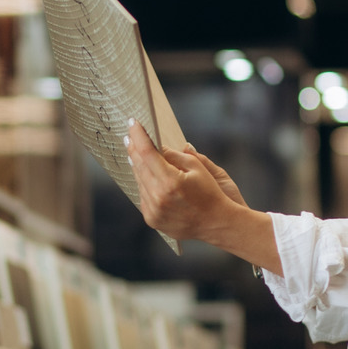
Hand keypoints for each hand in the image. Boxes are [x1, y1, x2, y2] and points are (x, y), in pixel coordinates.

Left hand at [126, 123, 237, 242]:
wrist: (217, 224)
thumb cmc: (211, 193)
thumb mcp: (197, 168)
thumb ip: (176, 155)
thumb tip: (159, 146)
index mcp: (170, 181)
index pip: (147, 152)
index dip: (139, 136)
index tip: (133, 124)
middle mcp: (158, 197)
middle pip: (138, 166)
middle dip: (134, 149)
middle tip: (130, 136)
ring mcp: (153, 211)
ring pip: (139, 181)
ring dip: (137, 166)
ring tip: (135, 153)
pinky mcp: (152, 220)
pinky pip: (142, 196)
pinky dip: (144, 183)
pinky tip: (146, 175)